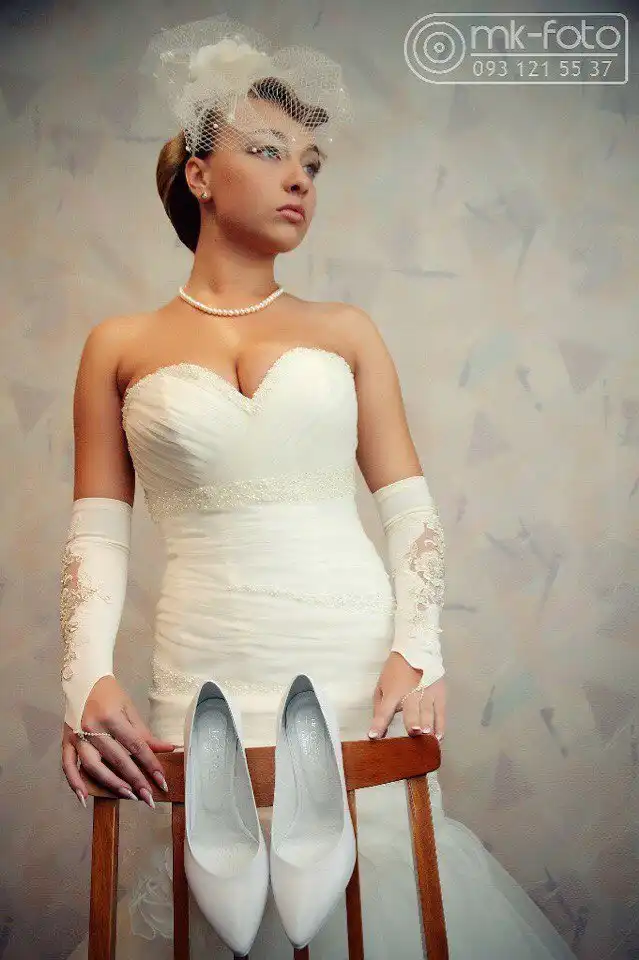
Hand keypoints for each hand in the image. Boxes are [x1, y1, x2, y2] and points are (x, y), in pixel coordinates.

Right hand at [61, 676, 177, 808]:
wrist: (84, 681)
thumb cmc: (110, 695)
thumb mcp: (130, 710)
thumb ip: (145, 734)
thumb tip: (167, 749)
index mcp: (111, 717)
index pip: (135, 745)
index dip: (150, 764)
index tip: (162, 780)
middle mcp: (92, 728)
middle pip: (117, 759)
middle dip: (135, 780)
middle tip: (149, 797)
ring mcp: (77, 736)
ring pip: (93, 766)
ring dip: (111, 784)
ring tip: (128, 796)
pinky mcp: (66, 742)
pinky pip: (68, 766)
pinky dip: (75, 783)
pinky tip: (84, 799)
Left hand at [368, 652, 445, 740]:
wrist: (415, 650)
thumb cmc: (395, 671)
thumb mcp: (381, 686)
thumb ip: (379, 708)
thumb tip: (379, 731)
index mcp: (393, 692)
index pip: (384, 711)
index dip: (378, 724)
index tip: (374, 736)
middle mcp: (410, 694)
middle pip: (411, 709)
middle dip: (412, 721)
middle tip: (414, 731)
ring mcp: (427, 693)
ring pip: (428, 712)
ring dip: (428, 723)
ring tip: (428, 735)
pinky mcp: (439, 694)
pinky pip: (440, 712)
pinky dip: (440, 725)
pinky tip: (438, 736)